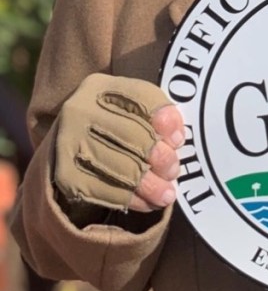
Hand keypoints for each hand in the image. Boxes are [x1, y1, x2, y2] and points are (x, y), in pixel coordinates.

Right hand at [55, 74, 184, 212]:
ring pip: (120, 167)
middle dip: (160, 158)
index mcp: (101, 88)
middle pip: (131, 135)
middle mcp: (80, 110)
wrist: (71, 143)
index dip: (165, 121)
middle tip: (174, 171)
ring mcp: (69, 142)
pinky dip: (131, 199)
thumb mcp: (134, 108)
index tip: (178, 140)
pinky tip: (147, 203)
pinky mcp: (65, 174)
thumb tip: (175, 139)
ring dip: (150, 185)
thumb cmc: (114, 123)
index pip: (140, 98)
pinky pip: (105, 192)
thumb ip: (158, 114)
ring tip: (167, 194)